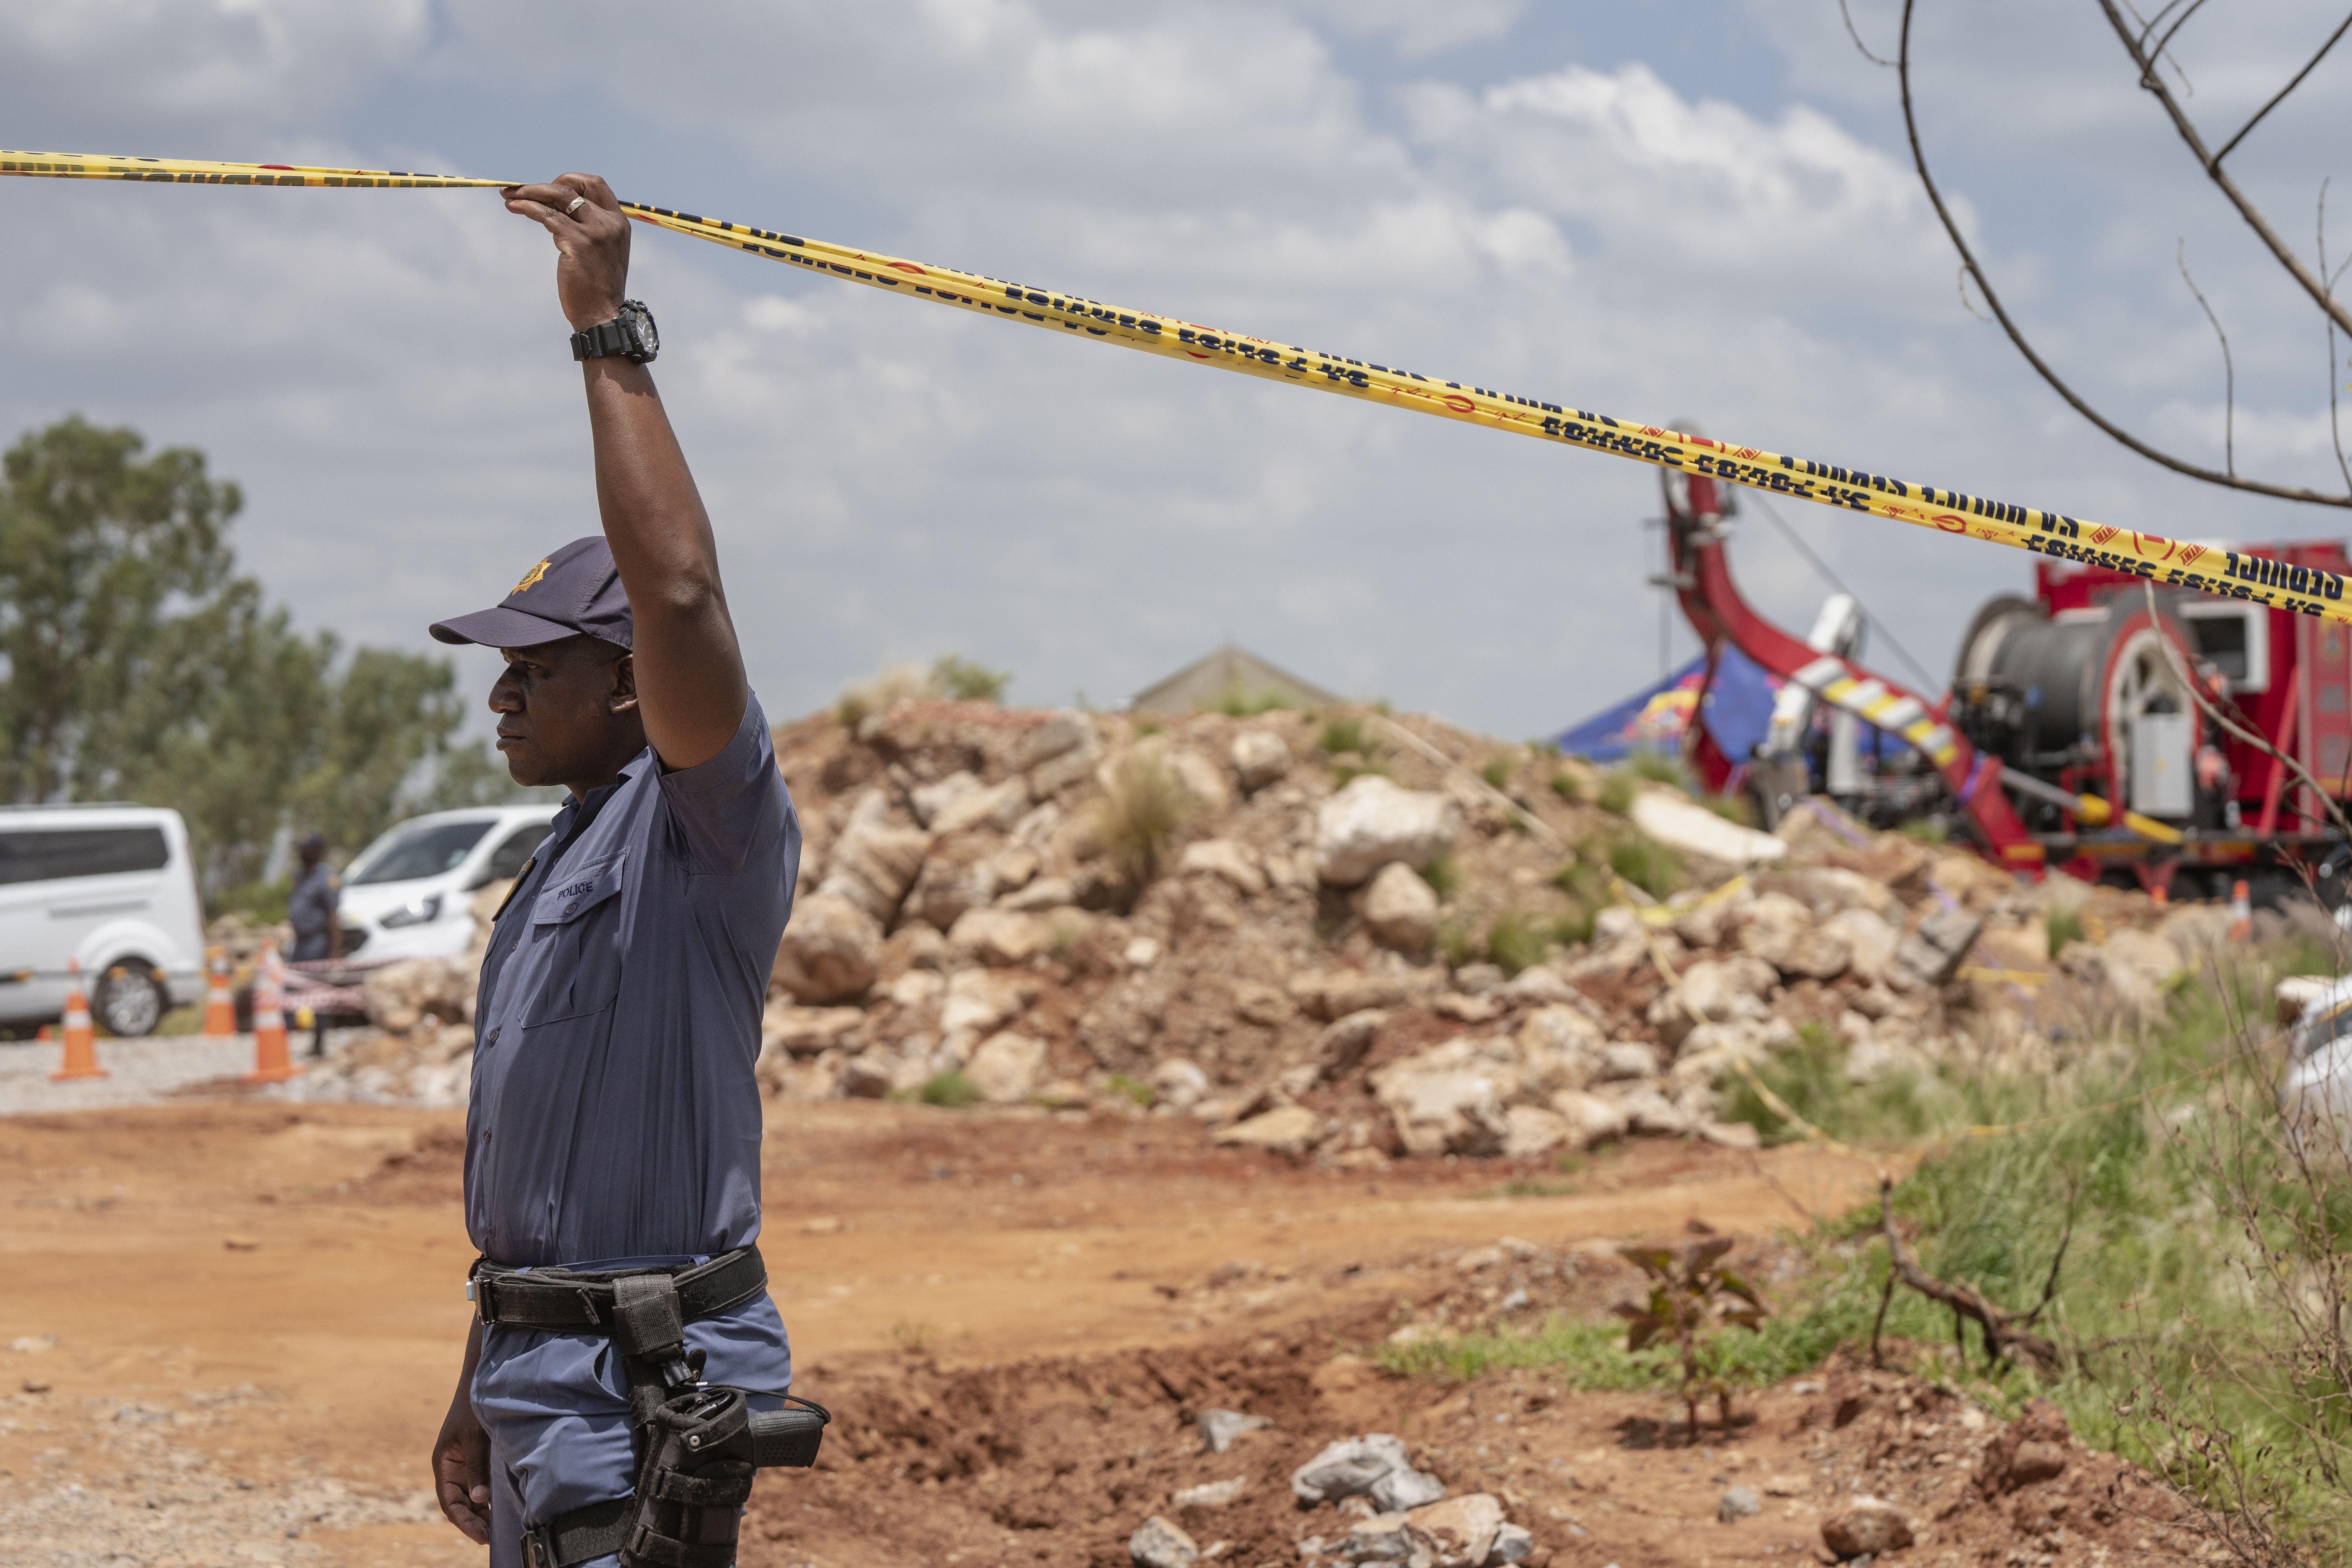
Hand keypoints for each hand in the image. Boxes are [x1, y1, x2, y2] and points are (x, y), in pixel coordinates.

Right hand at [431, 1392, 492, 1544]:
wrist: (483, 1381)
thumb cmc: (474, 1408)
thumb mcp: (474, 1438)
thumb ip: (477, 1468)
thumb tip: (481, 1500)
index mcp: (444, 1464)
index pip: (450, 1502)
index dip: (464, 1522)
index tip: (480, 1536)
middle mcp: (452, 1468)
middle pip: (459, 1504)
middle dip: (473, 1522)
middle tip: (490, 1539)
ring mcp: (464, 1465)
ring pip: (470, 1497)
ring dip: (480, 1514)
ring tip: (495, 1531)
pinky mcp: (477, 1460)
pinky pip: (479, 1485)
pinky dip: (487, 1499)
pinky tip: (499, 1509)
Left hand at [501, 173, 631, 331]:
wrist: (603, 315)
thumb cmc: (597, 288)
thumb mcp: (600, 251)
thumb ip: (587, 228)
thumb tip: (554, 209)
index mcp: (618, 222)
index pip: (595, 184)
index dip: (570, 180)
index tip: (551, 190)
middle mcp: (609, 222)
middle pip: (574, 186)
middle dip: (545, 184)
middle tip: (523, 191)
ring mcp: (595, 232)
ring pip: (558, 196)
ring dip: (529, 192)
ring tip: (508, 195)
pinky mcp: (577, 243)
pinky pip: (547, 215)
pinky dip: (527, 207)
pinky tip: (513, 207)